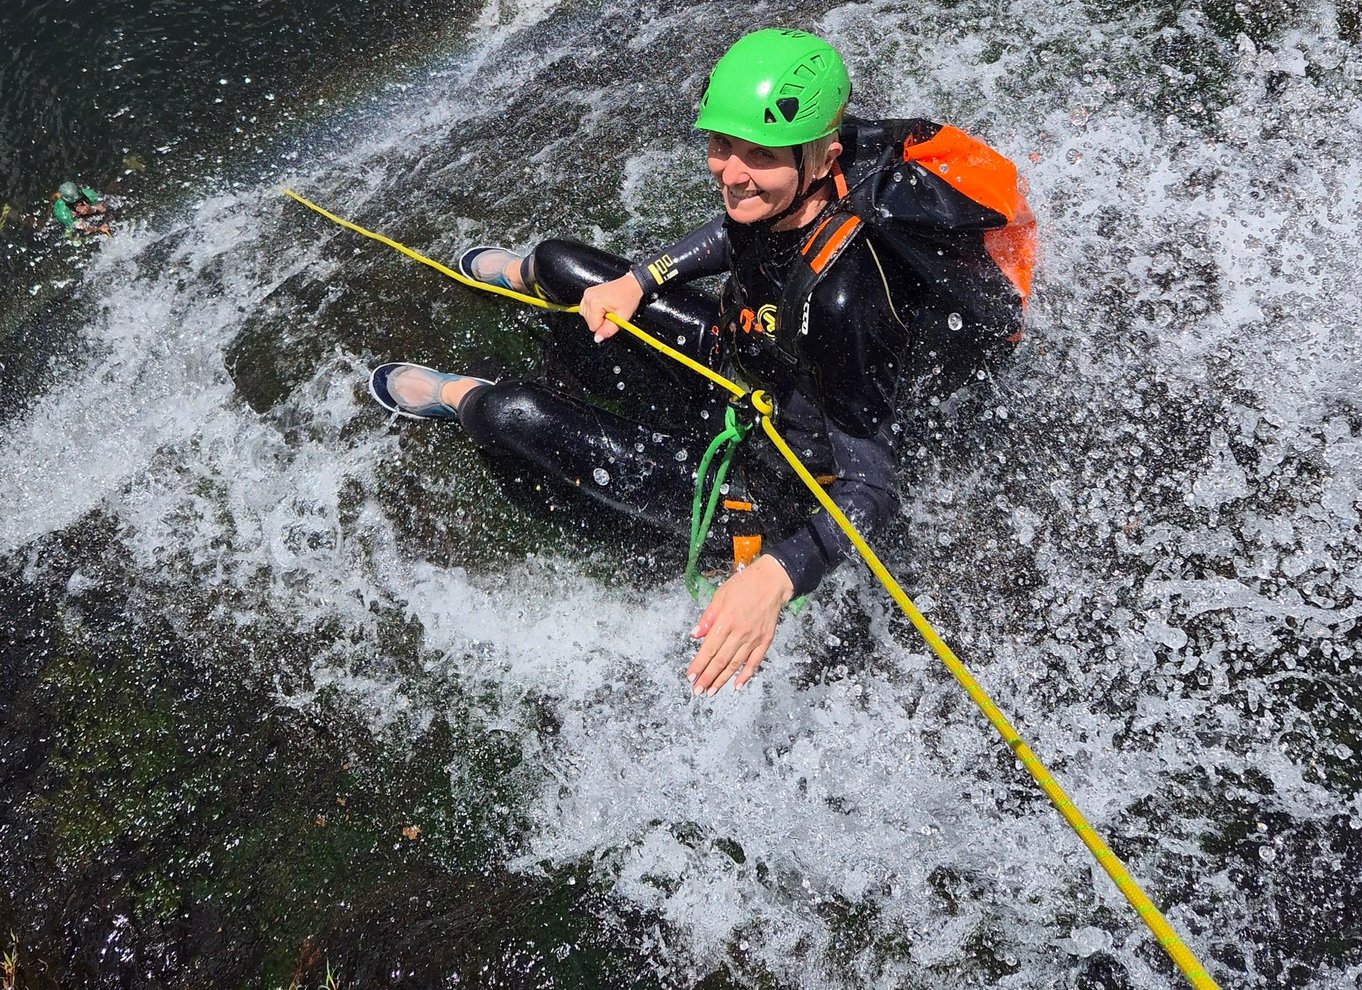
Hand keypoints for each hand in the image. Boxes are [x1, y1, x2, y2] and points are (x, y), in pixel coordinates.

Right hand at [579, 272, 644, 341]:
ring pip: (585, 316)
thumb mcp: (622, 318)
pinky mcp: (587, 293)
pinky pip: (585, 308)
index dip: (604, 326)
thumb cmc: (628, 298)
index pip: (593, 326)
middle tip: (611, 313)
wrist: (630, 285)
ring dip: (596, 316)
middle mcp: (589, 297)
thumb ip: (608, 330)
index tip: (612, 318)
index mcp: (596, 303)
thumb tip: (597, 338)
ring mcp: (587, 294)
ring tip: (607, 309)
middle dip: (600, 321)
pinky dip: (593, 311)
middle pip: (588, 321)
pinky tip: (602, 307)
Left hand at [686, 554, 794, 695]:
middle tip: (697, 691)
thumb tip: (695, 635)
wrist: (772, 581)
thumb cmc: (744, 585)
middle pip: (720, 660)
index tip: (690, 676)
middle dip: (707, 678)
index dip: (698, 665)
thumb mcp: (720, 596)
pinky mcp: (765, 640)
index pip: (708, 648)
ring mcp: (754, 638)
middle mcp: (740, 632)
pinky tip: (737, 685)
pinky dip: (746, 675)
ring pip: (735, 664)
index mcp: (726, 621)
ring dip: (722, 680)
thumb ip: (707, 617)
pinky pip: (754, 662)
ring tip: (711, 691)